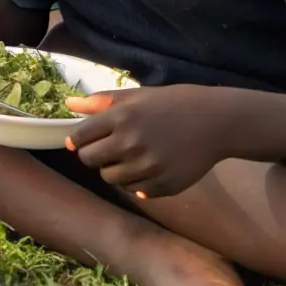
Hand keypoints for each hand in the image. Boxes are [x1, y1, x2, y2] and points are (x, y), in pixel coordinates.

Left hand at [67, 86, 233, 197]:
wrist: (216, 122)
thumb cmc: (172, 104)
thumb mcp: (136, 96)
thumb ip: (100, 102)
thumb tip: (68, 103)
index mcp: (121, 116)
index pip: (79, 137)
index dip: (77, 140)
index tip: (81, 141)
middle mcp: (131, 142)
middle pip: (90, 160)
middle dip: (93, 155)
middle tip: (108, 149)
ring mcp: (147, 166)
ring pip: (110, 178)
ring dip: (114, 169)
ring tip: (131, 156)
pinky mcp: (163, 185)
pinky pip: (135, 190)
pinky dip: (137, 181)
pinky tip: (150, 166)